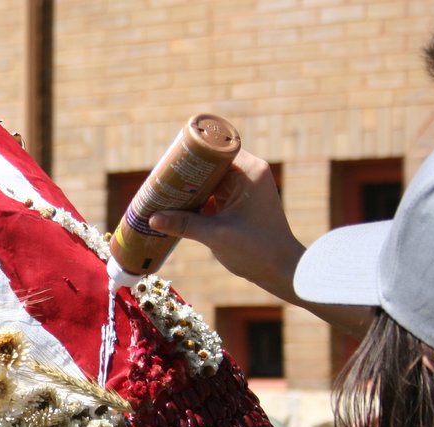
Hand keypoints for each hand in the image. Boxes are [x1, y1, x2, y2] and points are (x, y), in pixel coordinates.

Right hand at [148, 150, 371, 337]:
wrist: (282, 270)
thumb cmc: (257, 249)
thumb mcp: (216, 235)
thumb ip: (184, 224)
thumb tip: (152, 218)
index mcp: (250, 172)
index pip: (217, 150)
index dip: (193, 154)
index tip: (169, 161)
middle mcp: (250, 175)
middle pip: (212, 164)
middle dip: (187, 173)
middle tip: (160, 178)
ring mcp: (246, 190)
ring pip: (211, 181)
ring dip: (191, 188)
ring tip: (165, 191)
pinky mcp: (241, 204)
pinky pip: (215, 195)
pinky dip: (199, 200)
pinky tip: (179, 206)